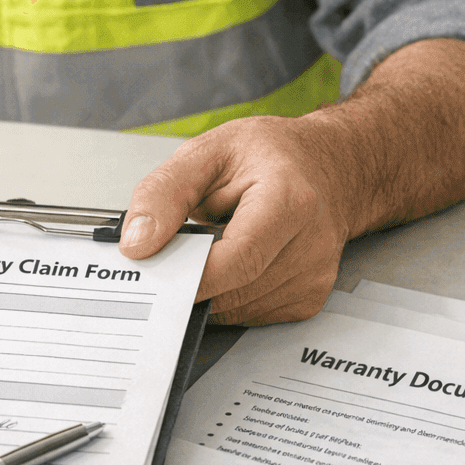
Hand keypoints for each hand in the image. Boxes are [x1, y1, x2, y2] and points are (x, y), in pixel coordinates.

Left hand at [118, 115, 357, 325]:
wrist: (328, 166)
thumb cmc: (271, 155)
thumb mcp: (206, 152)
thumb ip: (164, 193)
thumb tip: (136, 243)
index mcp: (289, 199)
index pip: (238, 259)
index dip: (192, 275)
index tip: (158, 273)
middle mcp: (311, 243)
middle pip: (233, 289)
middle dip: (193, 277)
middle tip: (179, 248)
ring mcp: (313, 276)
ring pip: (235, 308)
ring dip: (212, 285)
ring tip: (219, 242)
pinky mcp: (307, 298)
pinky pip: (249, 313)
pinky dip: (230, 293)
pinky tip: (237, 260)